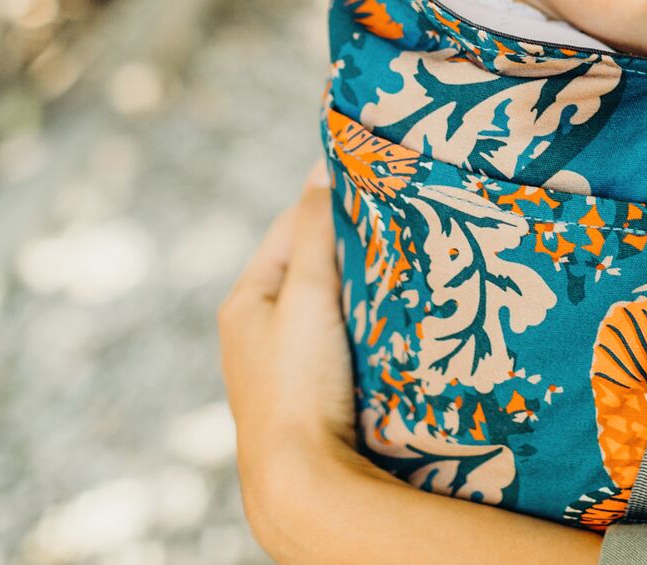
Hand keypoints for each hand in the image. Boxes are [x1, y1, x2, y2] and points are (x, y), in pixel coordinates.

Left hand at [218, 169, 603, 564]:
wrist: (302, 481)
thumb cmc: (298, 382)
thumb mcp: (307, 293)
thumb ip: (318, 229)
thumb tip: (324, 165)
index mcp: (245, 301)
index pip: (292, 226)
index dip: (332, 199)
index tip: (375, 177)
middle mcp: (256, 331)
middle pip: (310, 266)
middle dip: (350, 243)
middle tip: (398, 220)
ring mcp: (282, 365)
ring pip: (327, 305)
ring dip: (358, 286)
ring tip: (401, 266)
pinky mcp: (309, 393)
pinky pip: (338, 340)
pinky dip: (362, 323)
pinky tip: (392, 320)